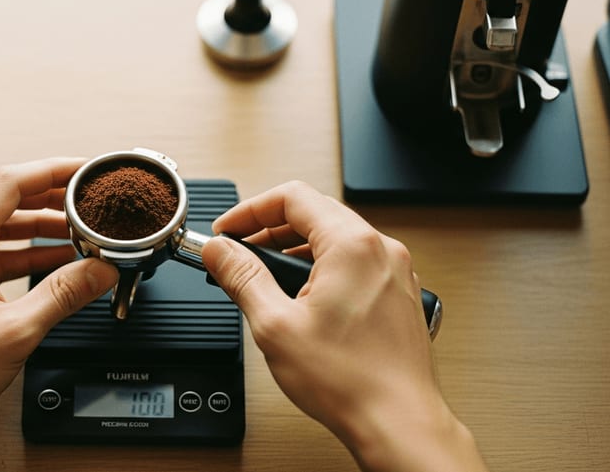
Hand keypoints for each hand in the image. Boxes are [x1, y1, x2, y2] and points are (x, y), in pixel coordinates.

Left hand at [0, 157, 117, 434]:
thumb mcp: (16, 332)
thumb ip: (63, 294)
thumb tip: (98, 271)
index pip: (8, 181)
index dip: (51, 169)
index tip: (82, 170)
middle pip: (1, 196)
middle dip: (47, 194)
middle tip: (84, 198)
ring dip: (35, 224)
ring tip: (75, 231)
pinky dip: (20, 251)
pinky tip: (50, 262)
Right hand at [201, 181, 485, 471]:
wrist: (398, 422)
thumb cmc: (350, 380)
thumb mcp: (275, 323)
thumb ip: (242, 277)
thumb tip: (219, 251)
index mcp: (351, 245)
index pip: (292, 197)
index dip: (250, 210)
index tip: (227, 232)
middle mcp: (380, 249)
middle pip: (315, 212)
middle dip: (269, 228)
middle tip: (239, 252)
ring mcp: (394, 271)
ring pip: (336, 237)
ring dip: (295, 249)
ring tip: (265, 278)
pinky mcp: (398, 293)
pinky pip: (355, 261)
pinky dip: (322, 267)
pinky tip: (301, 297)